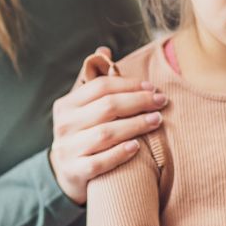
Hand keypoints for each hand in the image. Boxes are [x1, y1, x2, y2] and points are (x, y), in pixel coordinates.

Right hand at [49, 47, 167, 204]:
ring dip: (135, 125)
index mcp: (66, 104)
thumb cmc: (82, 134)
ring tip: (156, 120)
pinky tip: (137, 147)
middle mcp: (64, 125)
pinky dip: (120, 153)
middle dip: (138, 102)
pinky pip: (100, 162)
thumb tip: (104, 50)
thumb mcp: (82, 108)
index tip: (152, 87)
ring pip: (106, 133)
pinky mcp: (75, 171)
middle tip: (161, 101)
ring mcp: (68, 149)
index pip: (100, 87)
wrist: (65, 174)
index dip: (129, 84)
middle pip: (107, 107)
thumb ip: (93, 81)